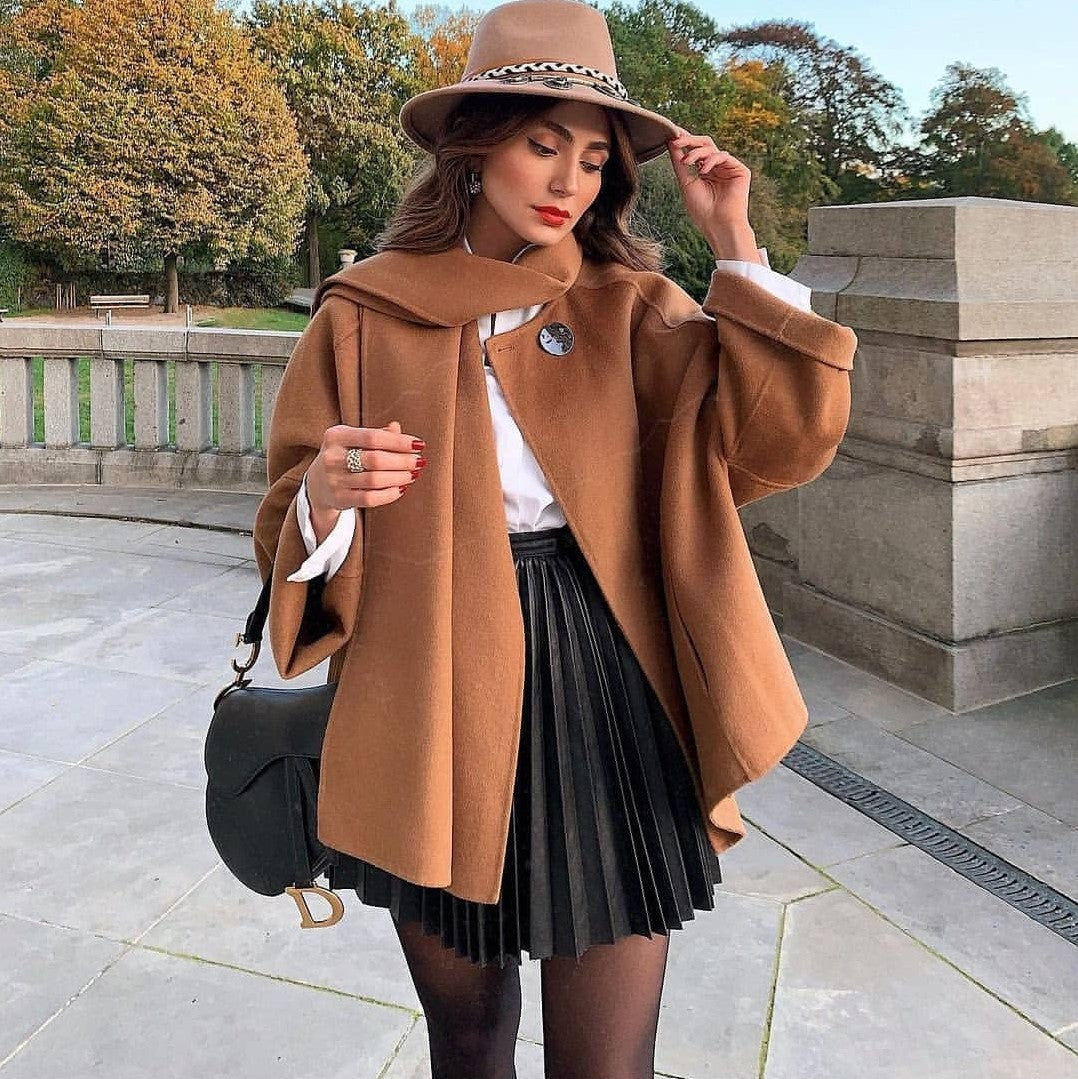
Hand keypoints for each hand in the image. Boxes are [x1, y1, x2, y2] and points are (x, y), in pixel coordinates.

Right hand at [307, 420, 426, 511]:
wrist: (317, 484)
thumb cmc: (344, 456)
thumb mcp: (354, 440)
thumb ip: (377, 434)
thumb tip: (398, 428)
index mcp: (336, 436)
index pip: (372, 437)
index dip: (398, 441)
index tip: (419, 444)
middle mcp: (332, 457)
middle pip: (375, 459)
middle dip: (402, 461)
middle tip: (419, 461)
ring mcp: (334, 480)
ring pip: (374, 480)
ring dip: (399, 477)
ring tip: (413, 474)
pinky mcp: (339, 499)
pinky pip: (370, 498)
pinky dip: (389, 494)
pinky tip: (401, 488)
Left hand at [667, 129, 752, 244]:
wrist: (718, 226)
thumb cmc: (702, 210)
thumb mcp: (685, 182)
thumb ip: (679, 162)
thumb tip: (670, 142)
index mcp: (705, 171)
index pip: (695, 150)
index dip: (684, 141)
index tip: (670, 135)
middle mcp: (717, 167)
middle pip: (704, 143)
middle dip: (688, 140)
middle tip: (675, 140)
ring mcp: (729, 168)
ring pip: (711, 148)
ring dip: (696, 152)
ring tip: (686, 162)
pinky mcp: (740, 170)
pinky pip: (723, 156)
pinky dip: (711, 160)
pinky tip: (703, 170)